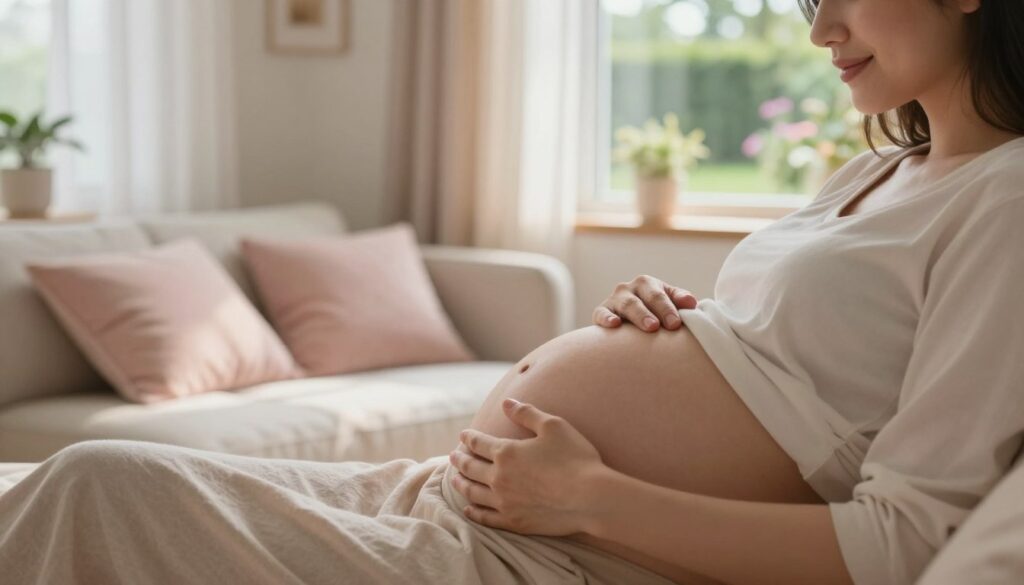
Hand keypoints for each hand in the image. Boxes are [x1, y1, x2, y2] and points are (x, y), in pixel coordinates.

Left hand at [449, 399, 605, 535]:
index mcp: (506, 452)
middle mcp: (499, 478)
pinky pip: (485, 518)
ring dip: (461, 484)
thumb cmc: (575, 457)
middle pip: (470, 467)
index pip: (478, 443)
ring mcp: (504, 502)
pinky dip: (473, 512)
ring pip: (473, 493)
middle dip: (459, 460)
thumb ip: (526, 413)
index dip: (468, 438)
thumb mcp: (553, 426)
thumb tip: (506, 402)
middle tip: (453, 456)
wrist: (590, 497)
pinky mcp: (514, 522)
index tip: (463, 435)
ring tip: (454, 479)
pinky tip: (468, 509)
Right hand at [593, 274, 697, 331]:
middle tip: (666, 325)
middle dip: (657, 311)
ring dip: (639, 315)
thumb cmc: (653, 313)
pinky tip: (614, 324)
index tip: (676, 324)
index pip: (659, 294)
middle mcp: (629, 288)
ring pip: (626, 305)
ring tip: (650, 326)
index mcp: (647, 284)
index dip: (668, 308)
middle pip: (644, 298)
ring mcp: (614, 300)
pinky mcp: (601, 312)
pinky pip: (602, 313)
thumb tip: (692, 303)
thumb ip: (680, 300)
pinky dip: (607, 318)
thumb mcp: (667, 303)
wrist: (626, 324)